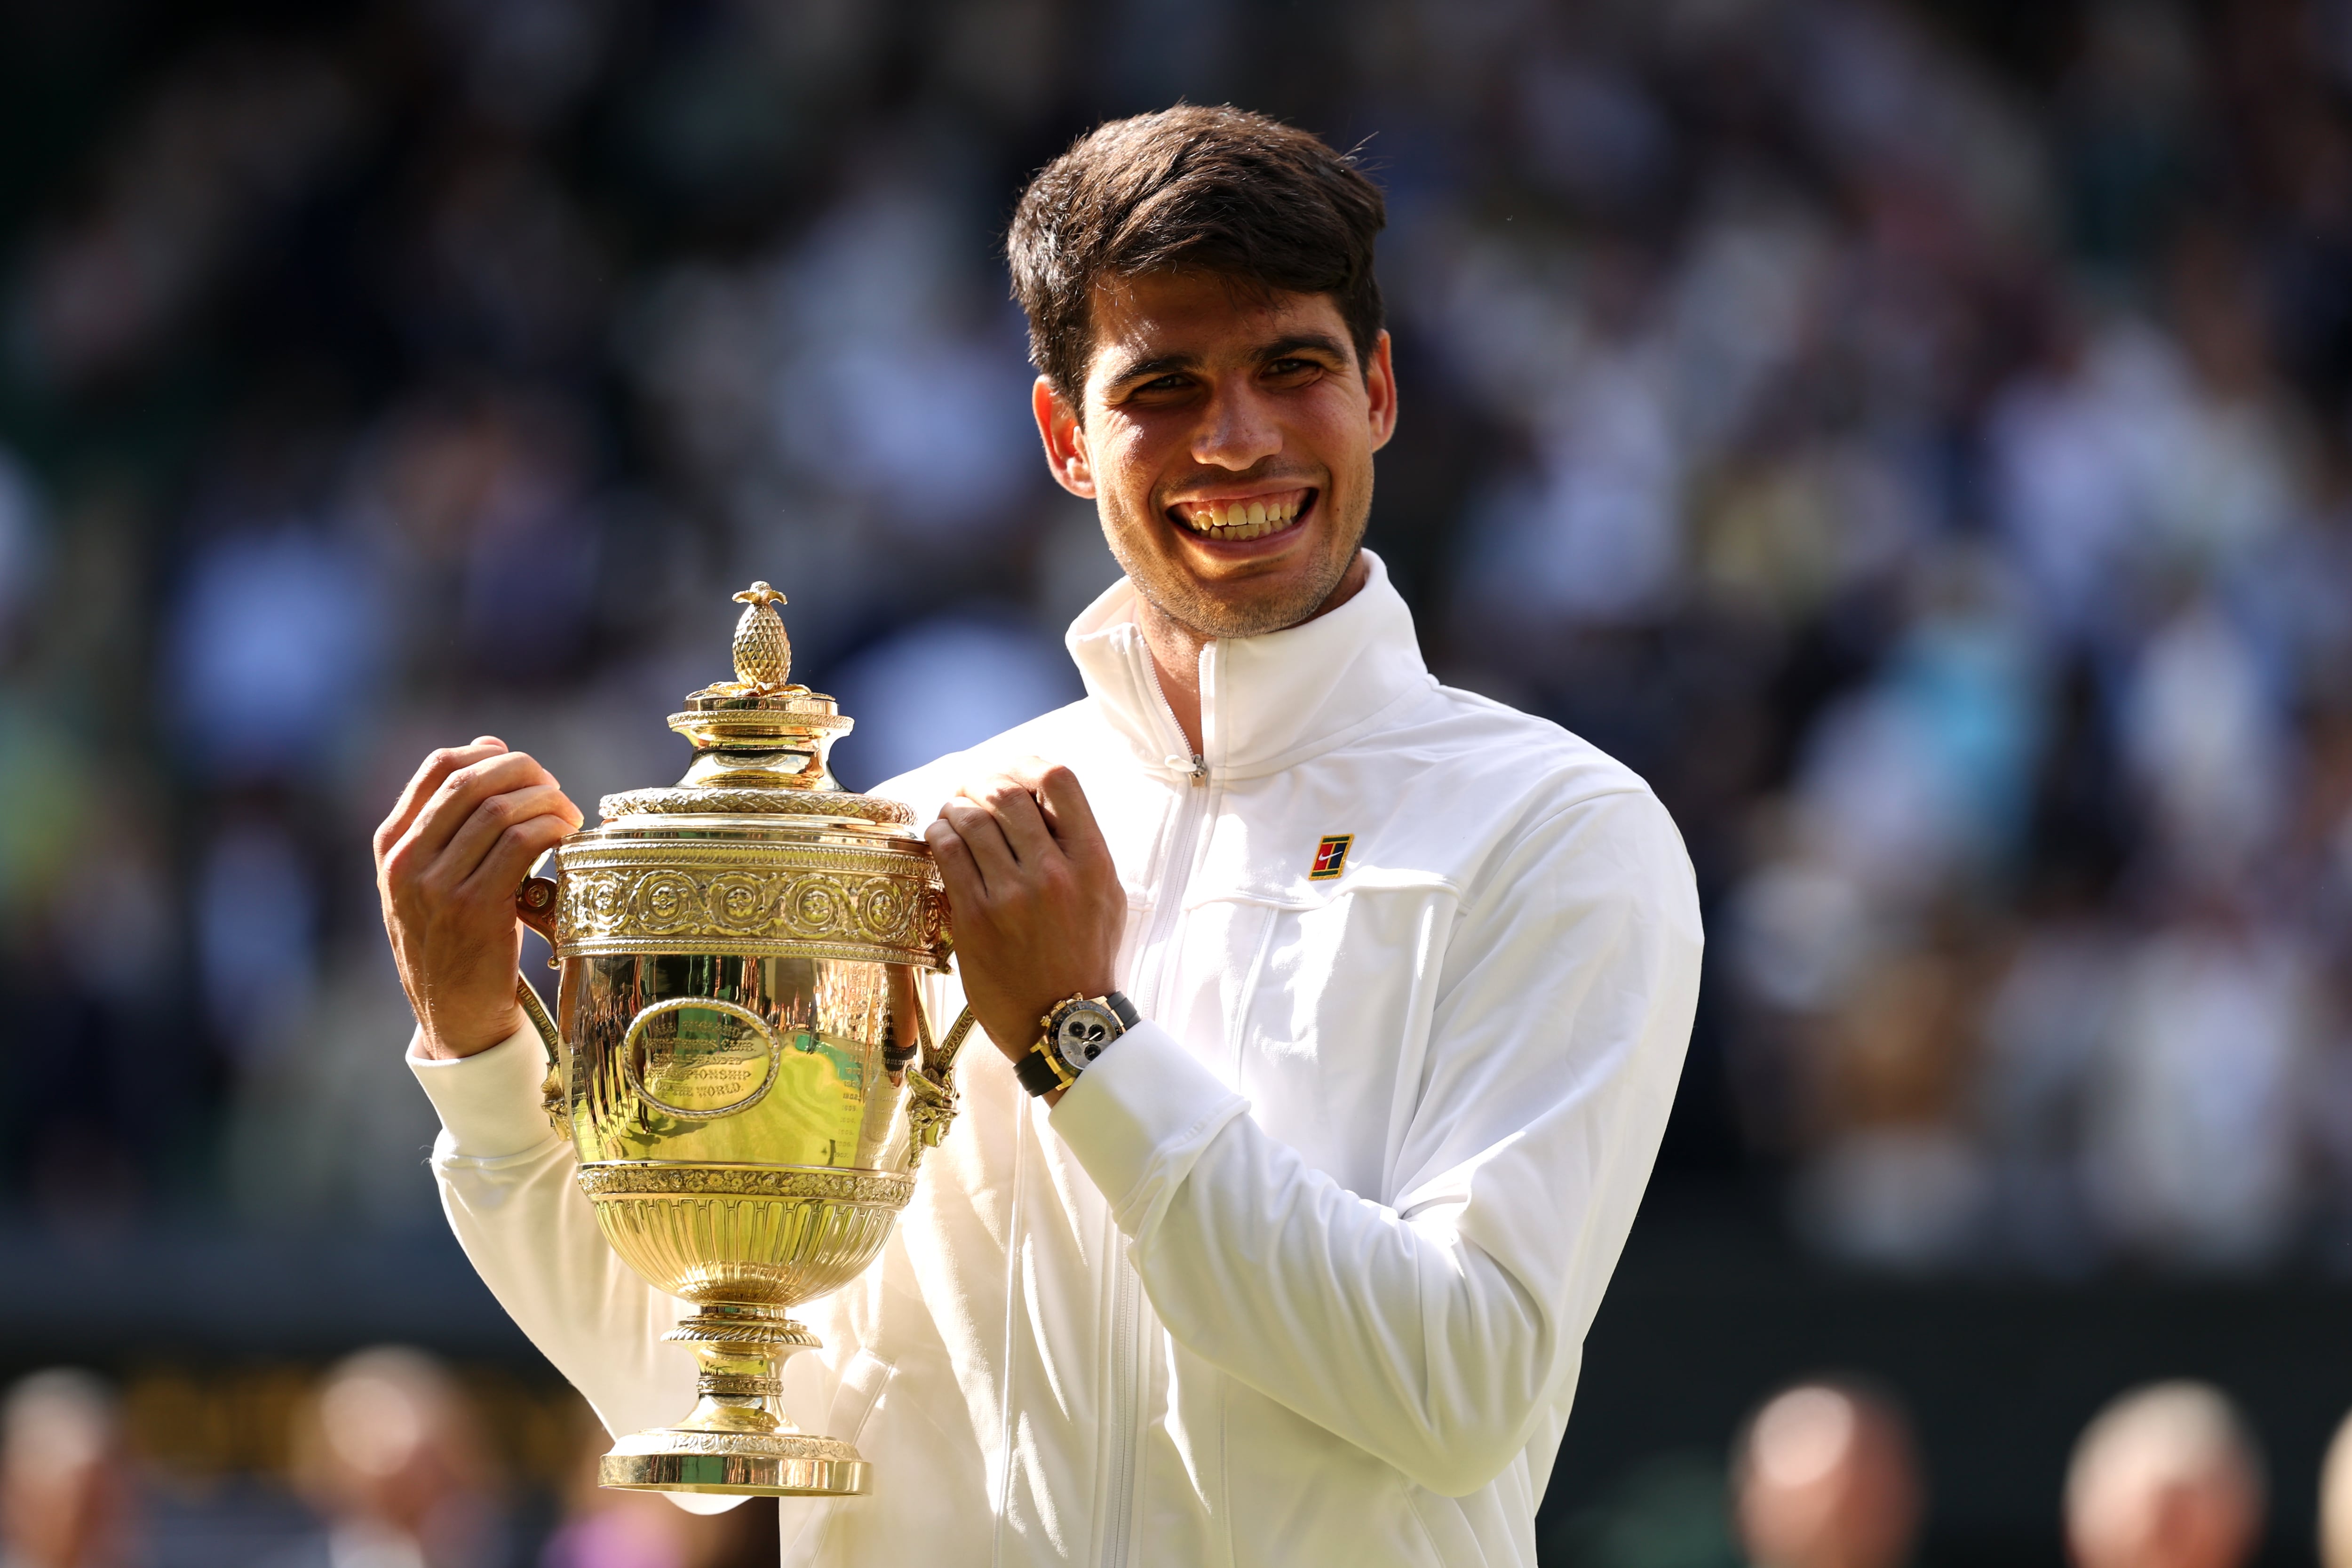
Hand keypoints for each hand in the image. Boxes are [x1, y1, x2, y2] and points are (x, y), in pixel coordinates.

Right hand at [375, 738, 583, 1060]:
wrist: (453, 1018)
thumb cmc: (453, 941)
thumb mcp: (432, 879)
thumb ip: (451, 821)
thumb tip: (490, 747)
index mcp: (391, 845)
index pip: (439, 767)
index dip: (490, 755)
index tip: (523, 768)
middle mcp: (405, 860)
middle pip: (473, 780)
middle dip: (526, 773)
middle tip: (555, 789)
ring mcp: (436, 885)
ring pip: (501, 809)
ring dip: (547, 801)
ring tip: (568, 816)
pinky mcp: (475, 908)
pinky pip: (522, 842)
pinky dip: (553, 828)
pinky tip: (568, 837)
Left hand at [923, 759, 1124, 1093]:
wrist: (1065, 1022)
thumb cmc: (1085, 958)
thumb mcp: (1106, 897)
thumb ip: (1082, 849)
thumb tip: (1045, 804)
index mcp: (1092, 861)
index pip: (1059, 779)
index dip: (1028, 766)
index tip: (1015, 776)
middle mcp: (1055, 872)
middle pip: (1008, 791)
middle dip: (982, 783)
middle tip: (971, 792)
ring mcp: (1014, 895)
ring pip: (972, 817)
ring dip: (955, 806)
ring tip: (952, 814)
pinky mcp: (976, 918)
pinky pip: (949, 853)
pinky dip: (940, 834)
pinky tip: (941, 837)